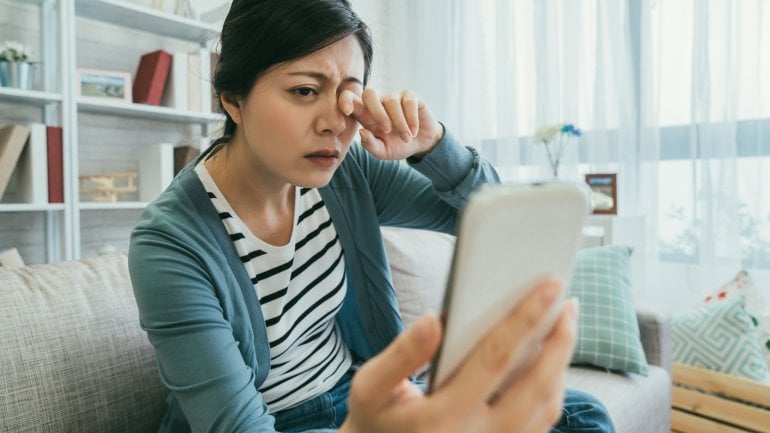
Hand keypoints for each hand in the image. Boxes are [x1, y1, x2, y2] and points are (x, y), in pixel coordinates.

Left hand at [338, 88, 443, 159]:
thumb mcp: (383, 152)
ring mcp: (394, 97)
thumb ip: (371, 145)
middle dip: (377, 112)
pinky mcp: (411, 96)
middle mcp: (378, 102)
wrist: (421, 144)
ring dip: (399, 123)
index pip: (350, 99)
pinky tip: (414, 131)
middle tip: (386, 131)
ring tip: (406, 138)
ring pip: (391, 102)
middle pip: (369, 93)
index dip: (345, 100)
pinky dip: (411, 119)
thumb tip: (361, 132)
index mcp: (366, 114)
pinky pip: (408, 102)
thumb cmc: (398, 145)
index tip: (346, 110)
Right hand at [339, 279, 577, 432]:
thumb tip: (434, 319)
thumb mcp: (371, 387)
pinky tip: (549, 363)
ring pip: (546, 407)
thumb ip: (402, 354)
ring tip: (564, 327)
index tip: (549, 287)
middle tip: (569, 304)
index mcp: (444, 417)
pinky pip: (541, 424)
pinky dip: (553, 390)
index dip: (526, 318)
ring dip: (561, 364)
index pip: (495, 358)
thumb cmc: (377, 420)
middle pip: (536, 385)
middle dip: (560, 340)